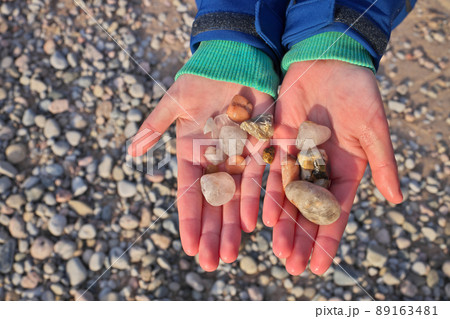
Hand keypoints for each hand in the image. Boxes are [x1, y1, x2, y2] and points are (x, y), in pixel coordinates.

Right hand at [129, 75, 272, 270]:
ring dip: (231, 227)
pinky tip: (251, 226)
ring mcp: (236, 157)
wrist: (234, 61)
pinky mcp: (259, 148)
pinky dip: (254, 202)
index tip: (188, 246)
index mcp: (190, 152)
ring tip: (228, 255)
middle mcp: (213, 160)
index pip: (188, 192)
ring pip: (234, 198)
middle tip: (210, 263)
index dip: (189, 219)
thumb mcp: (175, 102)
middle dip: (210, 233)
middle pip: (212, 203)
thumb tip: (130, 152)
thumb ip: (155, 126)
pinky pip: (258, 180)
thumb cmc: (201, 78)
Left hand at [263, 60, 402, 275]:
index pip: (336, 213)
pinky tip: (263, 218)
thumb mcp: (373, 129)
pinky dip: (269, 195)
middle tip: (292, 266)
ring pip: (289, 198)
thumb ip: (382, 164)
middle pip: (310, 212)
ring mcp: (298, 158)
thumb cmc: (357, 93)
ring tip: (278, 250)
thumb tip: (398, 200)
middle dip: (302, 239)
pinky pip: (272, 174)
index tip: (319, 266)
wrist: (328, 61)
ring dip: (284, 224)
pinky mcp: (278, 143)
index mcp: (346, 170)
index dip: (328, 240)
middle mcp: (320, 170)